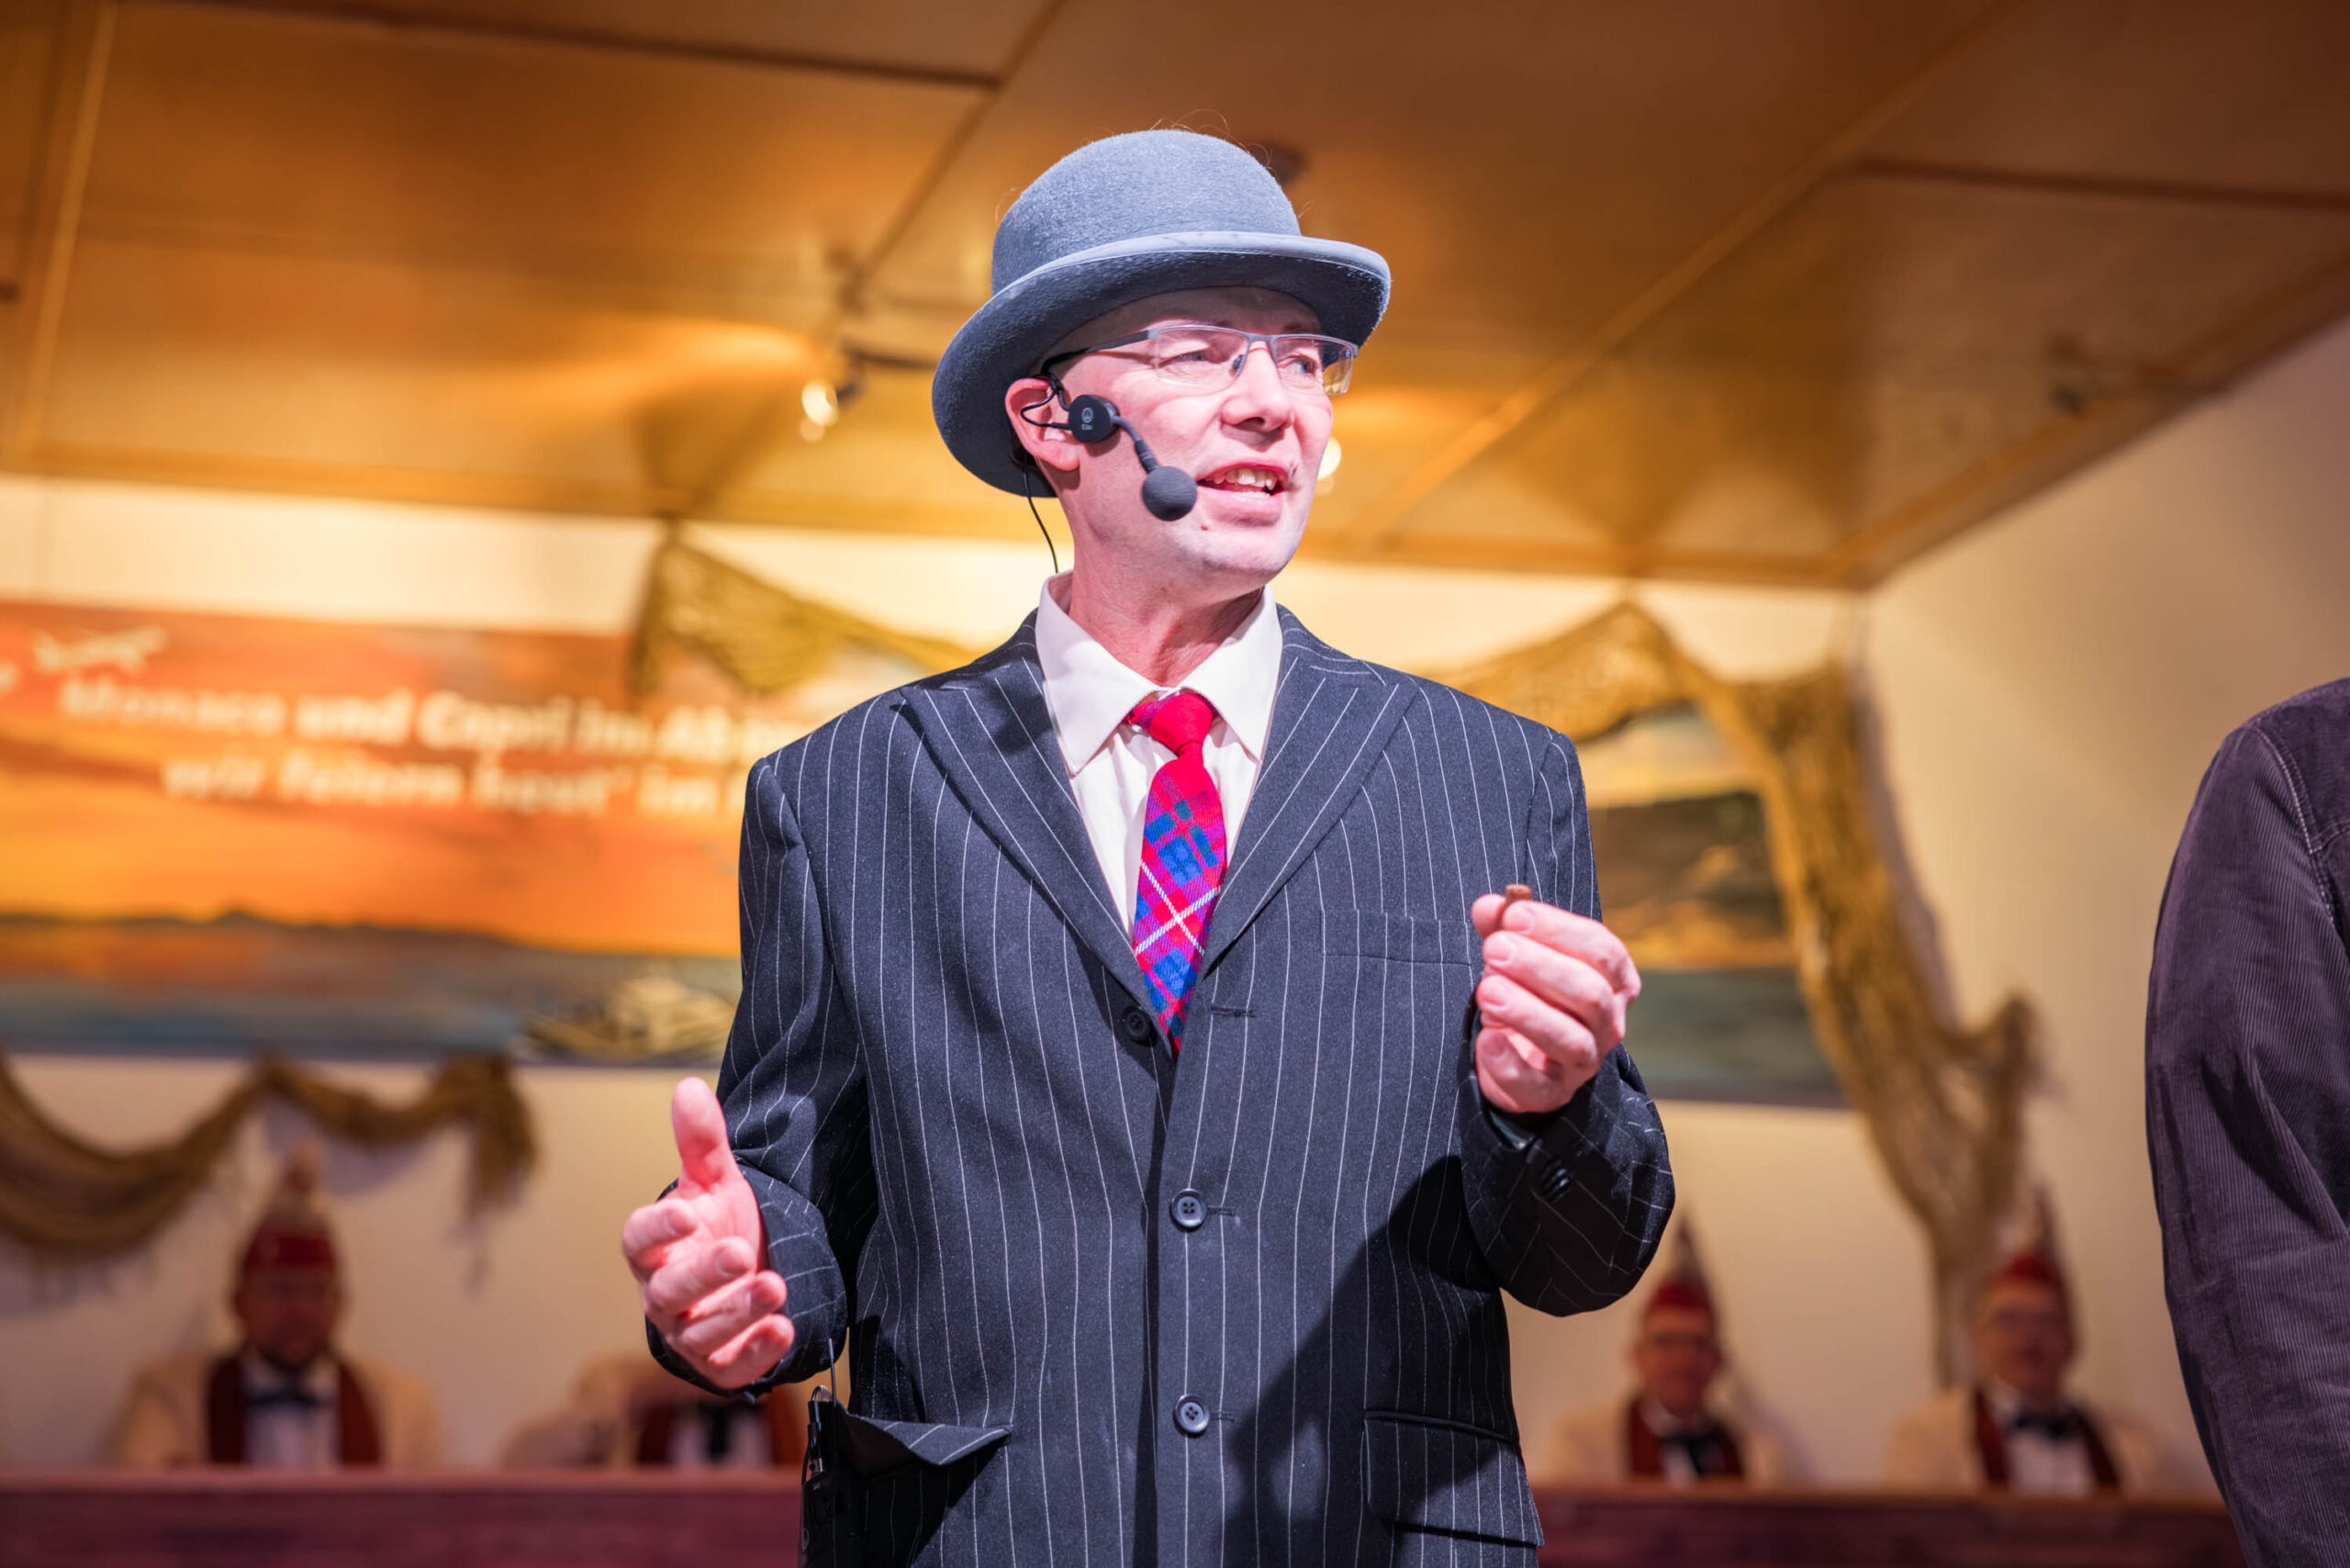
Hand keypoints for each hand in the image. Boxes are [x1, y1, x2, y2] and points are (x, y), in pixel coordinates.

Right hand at [620, 1078, 794, 1388]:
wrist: (748, 1275)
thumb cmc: (719, 1224)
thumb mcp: (716, 1182)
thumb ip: (701, 1142)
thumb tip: (688, 1087)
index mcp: (654, 1249)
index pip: (638, 1240)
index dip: (658, 1227)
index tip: (686, 1210)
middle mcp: (663, 1295)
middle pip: (670, 1291)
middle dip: (704, 1273)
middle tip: (740, 1252)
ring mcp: (690, 1333)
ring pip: (702, 1331)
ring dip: (738, 1311)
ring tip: (776, 1286)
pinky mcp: (719, 1363)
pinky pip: (730, 1366)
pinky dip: (755, 1352)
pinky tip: (784, 1330)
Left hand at [1468, 892, 1640, 1117]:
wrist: (1518, 1057)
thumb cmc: (1527, 993)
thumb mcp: (1516, 955)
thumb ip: (1503, 928)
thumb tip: (1489, 906)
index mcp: (1611, 981)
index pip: (1602, 951)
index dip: (1559, 929)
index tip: (1515, 915)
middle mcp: (1608, 1023)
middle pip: (1590, 993)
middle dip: (1540, 966)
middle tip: (1494, 949)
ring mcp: (1583, 1061)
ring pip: (1571, 1040)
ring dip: (1528, 1012)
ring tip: (1487, 990)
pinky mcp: (1551, 1092)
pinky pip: (1537, 1084)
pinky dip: (1509, 1063)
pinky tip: (1485, 1040)